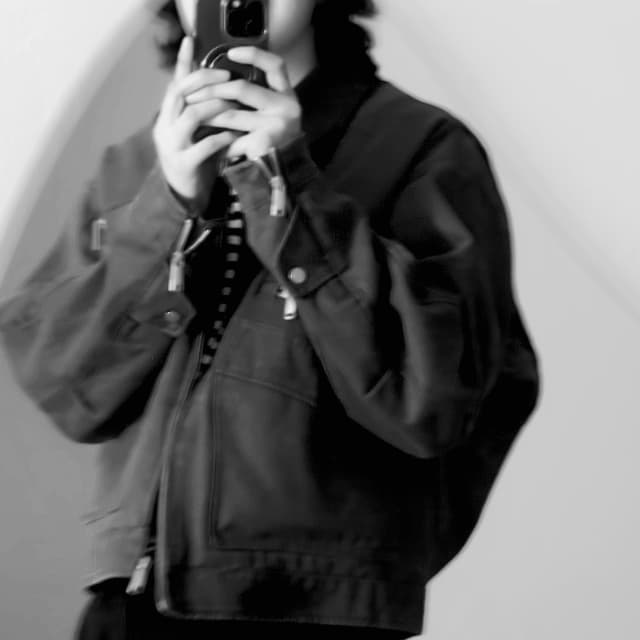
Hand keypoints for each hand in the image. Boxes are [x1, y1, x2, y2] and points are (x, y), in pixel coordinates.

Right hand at [152, 37, 239, 211]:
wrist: (184, 195)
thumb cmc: (194, 159)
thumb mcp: (193, 131)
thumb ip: (199, 109)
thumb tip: (213, 83)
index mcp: (167, 116)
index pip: (174, 82)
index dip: (183, 61)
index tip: (192, 40)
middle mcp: (165, 127)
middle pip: (180, 93)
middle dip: (204, 81)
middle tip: (227, 76)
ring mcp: (173, 145)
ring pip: (192, 116)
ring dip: (216, 107)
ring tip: (235, 104)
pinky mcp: (185, 164)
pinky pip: (206, 146)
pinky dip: (223, 137)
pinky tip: (236, 133)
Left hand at [184, 47, 302, 159]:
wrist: (283, 176)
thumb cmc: (273, 143)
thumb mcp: (271, 114)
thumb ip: (257, 96)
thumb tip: (221, 77)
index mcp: (288, 96)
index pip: (275, 65)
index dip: (254, 55)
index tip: (231, 52)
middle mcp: (286, 108)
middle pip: (242, 88)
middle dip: (212, 90)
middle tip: (192, 94)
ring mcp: (276, 126)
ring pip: (230, 114)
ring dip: (207, 114)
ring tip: (191, 115)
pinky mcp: (263, 144)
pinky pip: (231, 139)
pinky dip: (217, 141)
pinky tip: (206, 143)